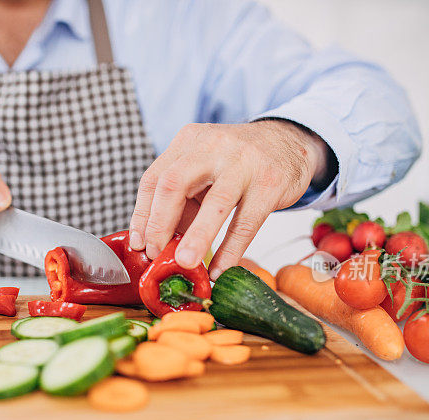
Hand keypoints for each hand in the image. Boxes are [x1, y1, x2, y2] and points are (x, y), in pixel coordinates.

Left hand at [128, 120, 329, 278]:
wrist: (290, 142)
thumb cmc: (238, 162)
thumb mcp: (205, 168)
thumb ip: (184, 199)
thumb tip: (161, 242)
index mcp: (188, 141)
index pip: (154, 179)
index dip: (142, 215)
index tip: (139, 243)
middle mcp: (212, 147)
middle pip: (174, 183)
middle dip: (159, 223)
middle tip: (155, 254)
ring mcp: (243, 163)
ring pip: (214, 203)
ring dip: (196, 237)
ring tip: (185, 263)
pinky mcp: (269, 182)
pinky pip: (246, 222)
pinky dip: (231, 250)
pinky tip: (220, 269)